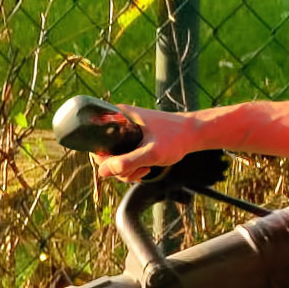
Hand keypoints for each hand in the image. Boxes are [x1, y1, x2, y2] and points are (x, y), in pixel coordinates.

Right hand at [83, 108, 217, 182]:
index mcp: (117, 116)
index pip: (94, 139)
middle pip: (103, 152)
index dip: (101, 157)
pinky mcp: (133, 142)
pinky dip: (132, 168)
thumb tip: (103, 172)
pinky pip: (124, 159)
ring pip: (114, 159)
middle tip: (135, 170)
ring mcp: (125, 133)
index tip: (119, 166)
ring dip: (127, 171)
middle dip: (117, 168)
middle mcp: (118, 123)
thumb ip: (128, 162)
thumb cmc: (176, 138)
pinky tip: (147, 168)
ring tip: (145, 169)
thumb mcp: (152, 153)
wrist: (194, 133)